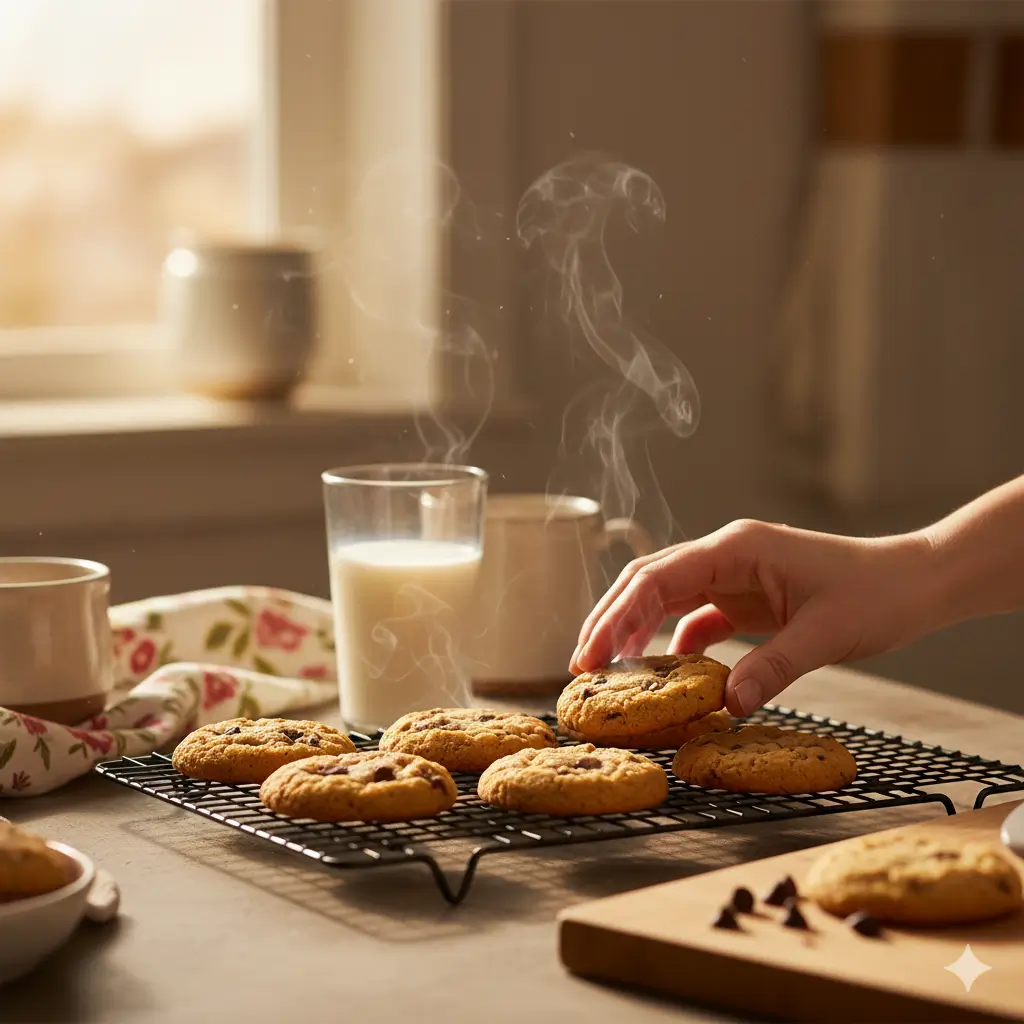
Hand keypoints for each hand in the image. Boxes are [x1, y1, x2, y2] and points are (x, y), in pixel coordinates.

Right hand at [569, 519, 938, 715]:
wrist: (916, 581)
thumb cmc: (878, 593)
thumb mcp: (825, 635)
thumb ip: (772, 668)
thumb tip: (723, 707)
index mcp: (736, 548)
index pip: (656, 578)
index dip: (616, 616)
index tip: (591, 655)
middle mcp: (726, 555)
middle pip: (647, 582)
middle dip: (610, 620)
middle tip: (582, 665)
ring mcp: (733, 575)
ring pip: (664, 598)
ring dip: (634, 630)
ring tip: (608, 670)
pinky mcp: (744, 597)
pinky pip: (694, 618)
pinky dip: (674, 644)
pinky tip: (665, 674)